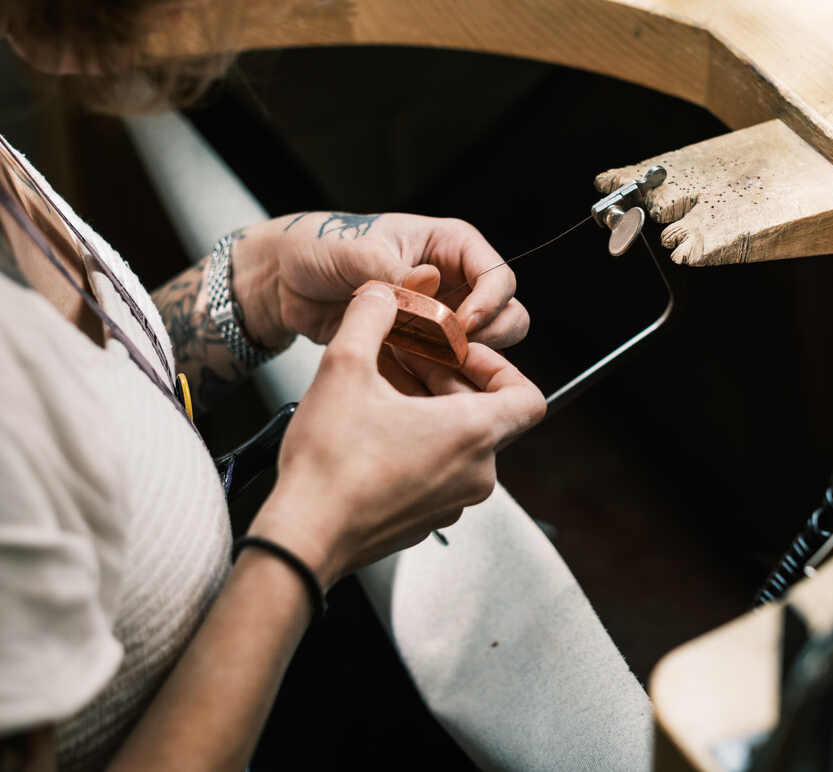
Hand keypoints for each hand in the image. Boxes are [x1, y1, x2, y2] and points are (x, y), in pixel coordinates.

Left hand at [232, 211, 529, 351]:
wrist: (283, 280)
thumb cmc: (320, 244)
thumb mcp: (357, 250)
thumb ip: (396, 272)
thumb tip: (429, 285)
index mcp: (450, 246)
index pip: (497, 276)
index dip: (488, 303)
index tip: (461, 325)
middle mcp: (453, 283)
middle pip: (506, 316)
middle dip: (486, 338)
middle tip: (452, 351)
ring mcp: (439, 319)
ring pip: (482, 350)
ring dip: (460, 364)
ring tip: (421, 364)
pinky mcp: (418, 350)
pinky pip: (443, 373)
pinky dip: (431, 383)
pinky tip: (403, 380)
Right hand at [249, 285, 545, 586]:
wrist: (303, 537)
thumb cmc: (329, 467)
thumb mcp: (344, 366)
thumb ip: (371, 315)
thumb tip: (382, 295)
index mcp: (472, 434)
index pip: (529, 397)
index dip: (500, 368)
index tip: (465, 356)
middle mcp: (474, 474)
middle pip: (489, 415)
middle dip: (450, 381)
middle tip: (411, 362)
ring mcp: (453, 502)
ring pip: (462, 444)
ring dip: (432, 411)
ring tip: (387, 392)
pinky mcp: (427, 519)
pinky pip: (440, 472)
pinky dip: (420, 445)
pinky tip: (376, 431)